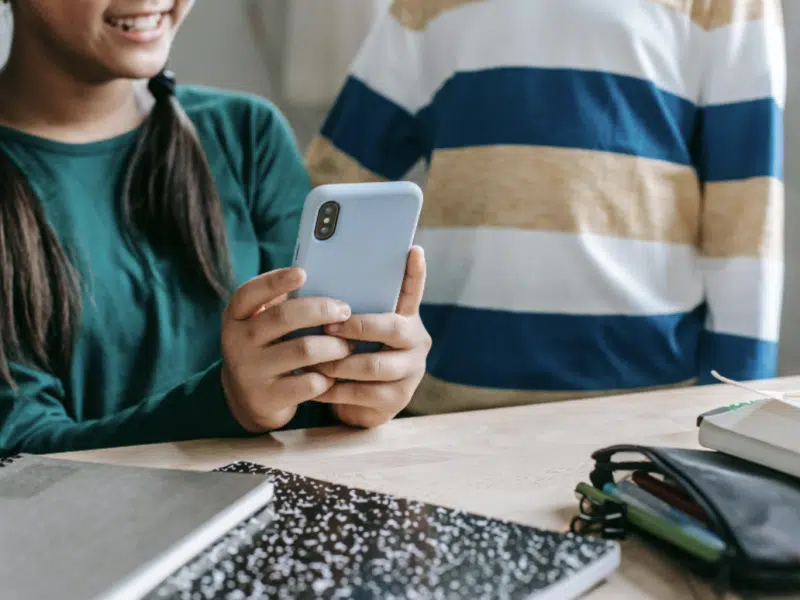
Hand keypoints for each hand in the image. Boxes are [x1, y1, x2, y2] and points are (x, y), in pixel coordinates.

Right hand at [220, 267, 353, 431]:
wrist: (247, 399)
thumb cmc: (266, 349)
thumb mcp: (262, 326)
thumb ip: (282, 306)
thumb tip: (328, 283)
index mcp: (236, 317)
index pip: (249, 293)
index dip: (276, 281)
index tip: (303, 272)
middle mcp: (236, 342)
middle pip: (284, 317)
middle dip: (322, 310)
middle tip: (345, 311)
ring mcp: (250, 371)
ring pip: (304, 350)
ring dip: (334, 345)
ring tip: (348, 346)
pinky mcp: (267, 398)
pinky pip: (309, 383)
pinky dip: (328, 377)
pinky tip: (335, 374)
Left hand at [314, 246, 431, 427]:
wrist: (360, 405)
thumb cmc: (353, 356)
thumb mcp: (355, 332)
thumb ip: (349, 310)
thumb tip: (314, 280)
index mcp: (407, 318)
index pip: (413, 291)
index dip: (415, 272)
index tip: (413, 249)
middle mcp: (416, 342)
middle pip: (393, 329)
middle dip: (357, 328)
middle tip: (327, 328)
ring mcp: (411, 371)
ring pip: (374, 365)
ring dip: (340, 363)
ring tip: (315, 360)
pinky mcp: (398, 399)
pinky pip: (363, 393)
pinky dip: (334, 390)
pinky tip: (315, 386)